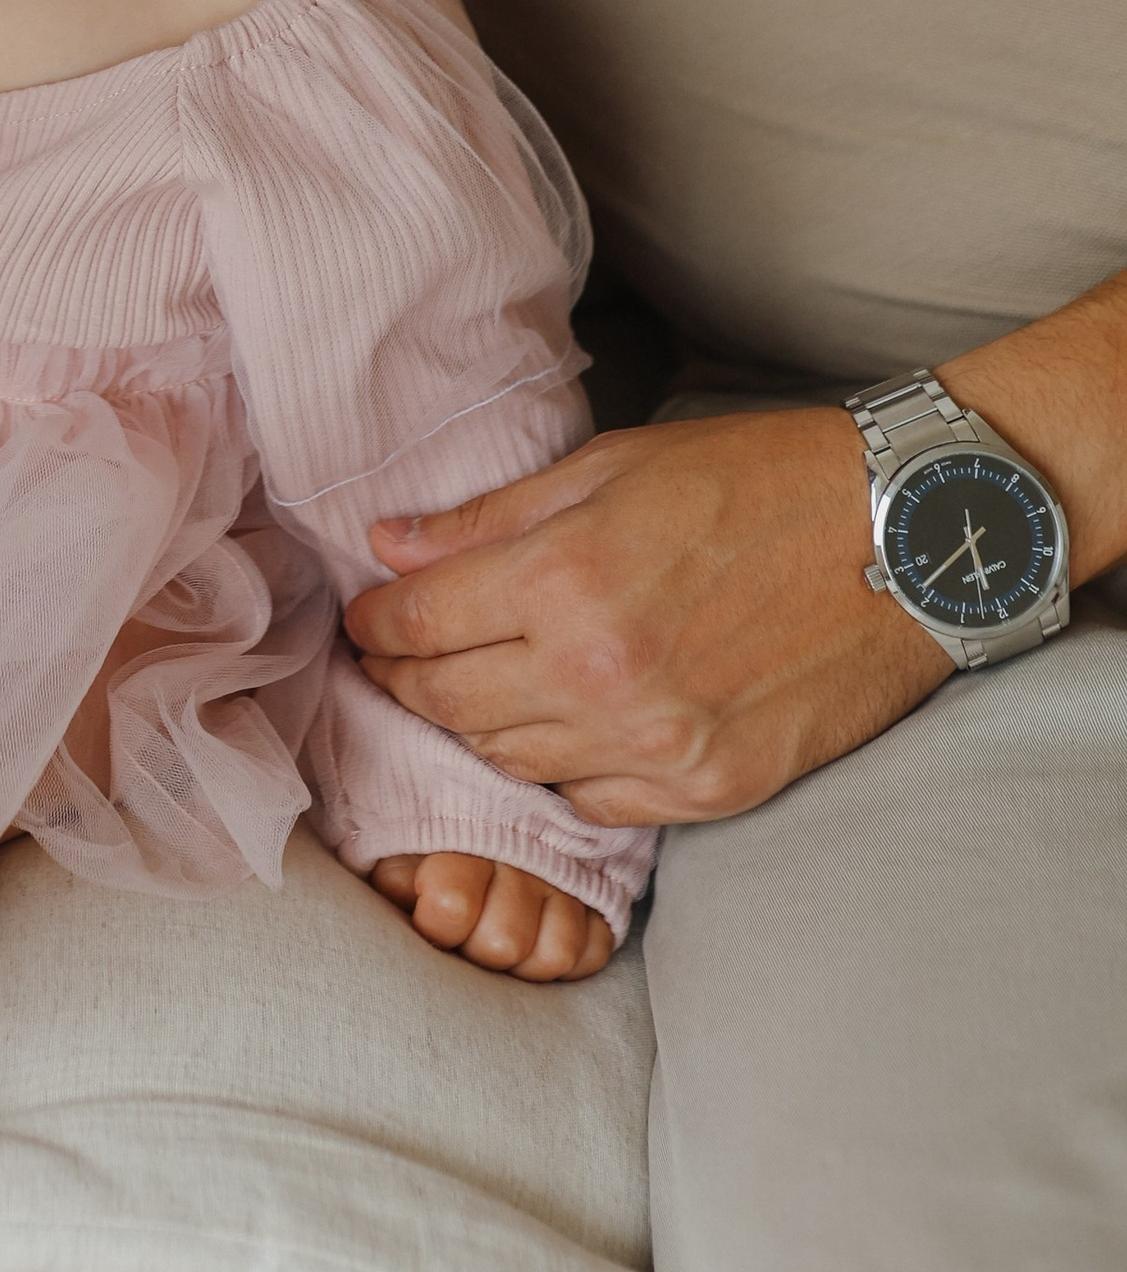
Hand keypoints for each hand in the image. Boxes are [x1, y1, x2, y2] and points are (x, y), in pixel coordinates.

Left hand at [343, 412, 948, 825]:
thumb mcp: (612, 468)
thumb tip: (390, 545)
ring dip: (476, 728)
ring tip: (470, 691)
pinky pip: (593, 804)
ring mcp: (657, 743)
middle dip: (405, 679)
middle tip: (395, 658)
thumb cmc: (758, 480)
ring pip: (511, 762)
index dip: (376, 622)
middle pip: (449, 704)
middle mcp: (599, 675)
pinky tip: (563, 730)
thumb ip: (491, 517)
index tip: (367, 616)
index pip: (416, 624)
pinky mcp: (710, 788)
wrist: (904, 538)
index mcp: (565, 579)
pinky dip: (563, 771)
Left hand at [367, 850, 612, 980]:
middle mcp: (524, 857)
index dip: (436, 925)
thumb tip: (403, 895)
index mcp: (467, 836)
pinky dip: (566, 961)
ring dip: (523, 961)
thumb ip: (398, 871)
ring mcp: (567, 877)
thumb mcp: (401, 837)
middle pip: (505, 942)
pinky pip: (593, 952)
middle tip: (464, 934)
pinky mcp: (600, 896)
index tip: (426, 915)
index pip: (453, 904)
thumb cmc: (436, 829)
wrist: (498, 790)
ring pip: (555, 954)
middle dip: (476, 950)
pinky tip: (537, 941)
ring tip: (498, 939)